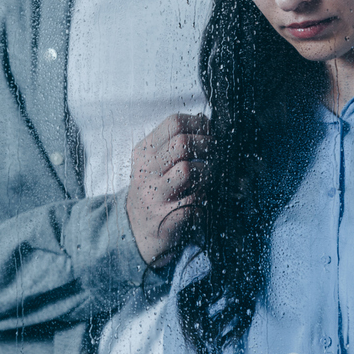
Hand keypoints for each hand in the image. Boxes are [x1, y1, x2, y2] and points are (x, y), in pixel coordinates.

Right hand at [126, 113, 208, 266]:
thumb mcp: (154, 163)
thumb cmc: (153, 192)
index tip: (210, 134)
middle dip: (208, 145)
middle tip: (217, 154)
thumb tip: (206, 121)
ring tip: (209, 177)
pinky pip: (195, 199)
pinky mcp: (166, 216)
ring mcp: (154, 194)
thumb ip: (174, 143)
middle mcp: (145, 170)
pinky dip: (206, 195)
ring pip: (188, 169)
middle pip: (182, 142)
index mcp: (144, 152)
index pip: (174, 123)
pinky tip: (204, 197)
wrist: (136, 231)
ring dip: (208, 171)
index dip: (200, 125)